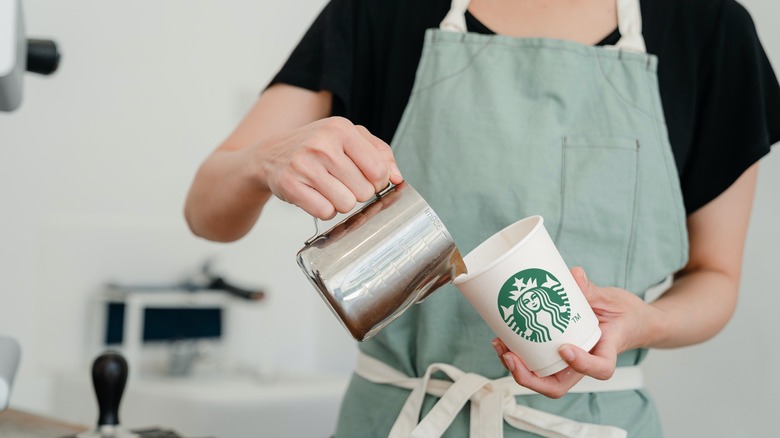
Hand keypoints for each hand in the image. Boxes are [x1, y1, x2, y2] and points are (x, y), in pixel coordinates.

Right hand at [251, 116, 402, 218]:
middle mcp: (323, 145)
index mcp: (341, 129)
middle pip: (364, 191)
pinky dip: (324, 210)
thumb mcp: (349, 138)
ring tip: (329, 188)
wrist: (271, 154)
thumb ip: (380, 153)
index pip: (379, 170)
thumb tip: (397, 178)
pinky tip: (316, 196)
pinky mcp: (291, 185)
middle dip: (357, 193)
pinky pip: (324, 212)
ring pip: (346, 204)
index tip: (367, 179)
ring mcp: (305, 165)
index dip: (378, 182)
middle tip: (342, 183)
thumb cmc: (316, 146)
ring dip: (341, 203)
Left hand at [492, 266, 662, 397]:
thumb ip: (592, 290)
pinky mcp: (557, 353)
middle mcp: (584, 362)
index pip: (600, 369)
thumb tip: (573, 274)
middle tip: (510, 356)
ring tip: (500, 345)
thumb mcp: (612, 299)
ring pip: (542, 377)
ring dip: (517, 367)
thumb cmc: (625, 314)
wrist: (630, 322)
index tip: (565, 348)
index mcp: (607, 351)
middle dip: (530, 378)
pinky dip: (518, 354)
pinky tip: (503, 339)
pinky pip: (537, 361)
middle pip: (557, 385)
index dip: (582, 364)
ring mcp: (569, 361)